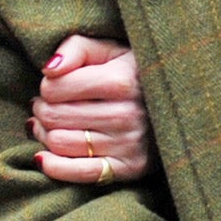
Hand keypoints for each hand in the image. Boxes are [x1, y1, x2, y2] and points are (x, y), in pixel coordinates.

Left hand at [29, 35, 151, 185]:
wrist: (177, 103)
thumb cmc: (132, 72)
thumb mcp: (109, 50)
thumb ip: (76, 48)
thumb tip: (48, 70)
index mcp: (121, 81)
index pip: (54, 87)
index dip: (46, 86)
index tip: (54, 85)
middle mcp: (127, 114)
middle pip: (54, 116)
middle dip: (42, 110)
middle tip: (46, 105)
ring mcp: (129, 144)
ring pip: (60, 144)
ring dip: (45, 134)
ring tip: (52, 124)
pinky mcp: (129, 167)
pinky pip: (79, 173)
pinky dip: (53, 166)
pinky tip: (44, 157)